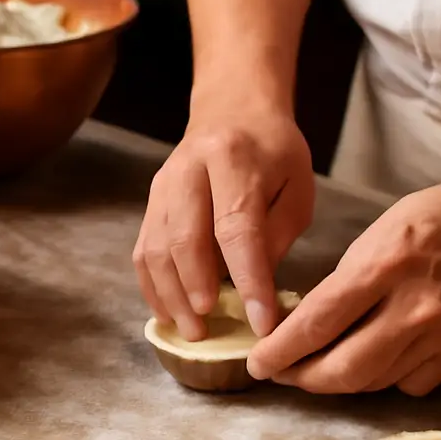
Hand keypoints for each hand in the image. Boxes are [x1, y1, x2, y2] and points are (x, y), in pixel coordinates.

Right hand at [133, 103, 313, 341]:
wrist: (232, 109)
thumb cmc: (274, 152)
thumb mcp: (296, 186)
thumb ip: (278, 234)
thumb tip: (254, 288)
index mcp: (234, 159)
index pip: (238, 228)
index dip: (248, 279)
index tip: (261, 321)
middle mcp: (189, 170)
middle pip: (186, 239)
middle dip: (198, 291)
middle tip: (212, 330)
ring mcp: (162, 186)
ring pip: (157, 249)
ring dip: (172, 297)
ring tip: (192, 330)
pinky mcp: (150, 202)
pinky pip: (143, 251)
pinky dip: (153, 287)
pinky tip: (169, 312)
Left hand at [246, 176, 440, 394]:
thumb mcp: (381, 230)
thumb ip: (346, 279)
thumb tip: (311, 322)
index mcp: (386, 265)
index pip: (318, 322)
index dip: (280, 350)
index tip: (257, 362)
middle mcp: (414, 308)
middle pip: (342, 369)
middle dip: (301, 378)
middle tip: (279, 372)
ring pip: (371, 382)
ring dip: (335, 381)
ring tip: (314, 369)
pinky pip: (407, 385)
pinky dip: (380, 379)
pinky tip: (371, 362)